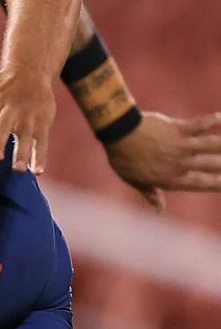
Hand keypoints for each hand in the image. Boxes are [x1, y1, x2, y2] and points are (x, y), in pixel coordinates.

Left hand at [0, 67, 55, 172]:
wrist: (30, 71)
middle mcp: (9, 110)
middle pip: (3, 127)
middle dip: (0, 141)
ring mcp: (27, 118)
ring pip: (25, 137)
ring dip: (23, 153)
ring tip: (20, 170)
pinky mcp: (42, 124)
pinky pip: (42, 142)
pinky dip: (40, 156)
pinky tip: (37, 171)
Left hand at [105, 111, 220, 210]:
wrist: (118, 134)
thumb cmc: (124, 158)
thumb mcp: (135, 181)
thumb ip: (151, 195)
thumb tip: (159, 211)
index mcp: (171, 178)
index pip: (199, 183)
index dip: (214, 184)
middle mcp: (180, 163)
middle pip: (210, 165)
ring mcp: (180, 145)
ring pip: (210, 146)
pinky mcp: (176, 128)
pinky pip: (199, 125)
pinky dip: (211, 121)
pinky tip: (220, 117)